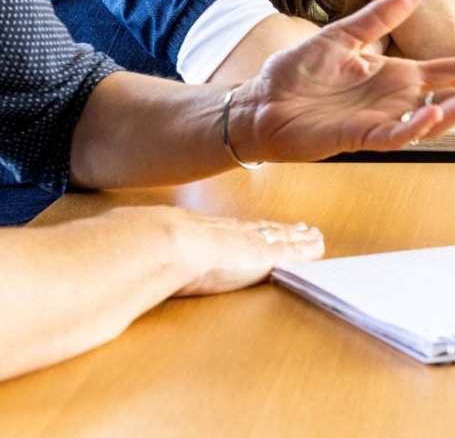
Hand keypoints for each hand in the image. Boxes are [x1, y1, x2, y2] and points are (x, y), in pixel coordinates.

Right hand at [119, 206, 323, 296]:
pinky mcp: (260, 256)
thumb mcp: (134, 246)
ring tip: (315, 237)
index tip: (258, 226)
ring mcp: (244, 243)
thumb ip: (132, 250)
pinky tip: (319, 247)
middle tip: (302, 227)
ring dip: (298, 239)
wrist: (154, 248)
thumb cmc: (136, 250)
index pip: (228, 231)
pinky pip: (290, 253)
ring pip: (280, 238)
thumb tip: (105, 257)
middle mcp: (225, 234)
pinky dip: (306, 252)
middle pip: (260, 230)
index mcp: (197, 232)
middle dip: (281, 230)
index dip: (246, 229)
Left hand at [233, 0, 454, 160]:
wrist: (260, 102)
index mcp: (401, 75)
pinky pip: (395, 137)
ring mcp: (384, 121)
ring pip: (434, 120)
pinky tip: (433, 116)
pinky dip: (415, 128)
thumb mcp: (344, 35)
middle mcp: (400, 100)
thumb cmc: (299, 71)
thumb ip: (380, 16)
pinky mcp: (360, 138)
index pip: (454, 69)